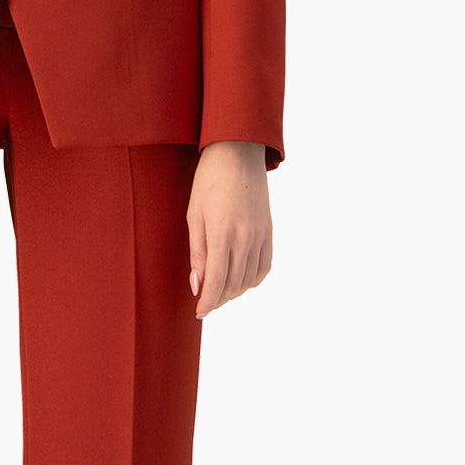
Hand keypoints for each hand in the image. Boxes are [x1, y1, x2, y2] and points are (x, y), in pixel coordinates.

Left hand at [186, 141, 271, 318]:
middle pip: (233, 286)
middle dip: (218, 300)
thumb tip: (198, 286)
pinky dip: (252, 280)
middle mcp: (245, 239)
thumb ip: (197, 252)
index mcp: (222, 234)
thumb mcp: (194, 215)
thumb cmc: (208, 181)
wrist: (237, 153)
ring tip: (219, 292)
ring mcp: (260, 236)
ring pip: (249, 280)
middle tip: (205, 303)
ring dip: (234, 293)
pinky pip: (264, 267)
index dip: (207, 302)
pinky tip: (241, 280)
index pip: (216, 283)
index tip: (199, 312)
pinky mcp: (269, 231)